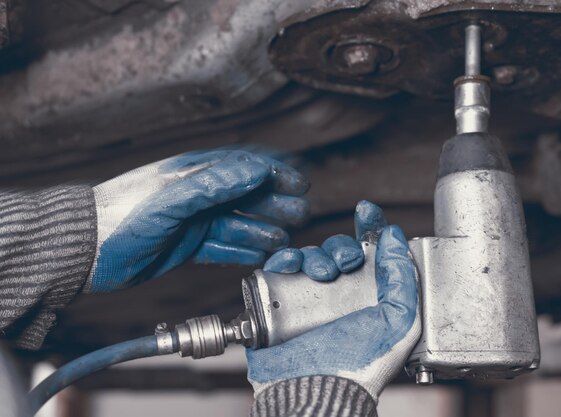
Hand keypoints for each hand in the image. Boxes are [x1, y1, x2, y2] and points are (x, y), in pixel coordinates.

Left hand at [86, 149, 308, 292]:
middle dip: (275, 202)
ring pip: (238, 222)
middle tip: (301, 212)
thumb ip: (213, 185)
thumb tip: (256, 171)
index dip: (274, 172)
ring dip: (263, 229)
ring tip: (285, 238)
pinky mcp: (187, 245)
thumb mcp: (169, 200)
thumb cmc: (120, 218)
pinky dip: (243, 250)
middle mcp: (197, 194)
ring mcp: (193, 220)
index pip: (242, 166)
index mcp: (192, 174)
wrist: (85, 252)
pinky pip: (223, 246)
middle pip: (246, 195)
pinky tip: (261, 254)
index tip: (299, 182)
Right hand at [248, 217, 420, 401]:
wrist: (317, 389)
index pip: (372, 253)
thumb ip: (403, 277)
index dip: (371, 228)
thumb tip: (394, 238)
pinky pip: (279, 269)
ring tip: (320, 272)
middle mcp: (341, 296)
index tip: (367, 211)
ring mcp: (309, 299)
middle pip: (339, 251)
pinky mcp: (280, 303)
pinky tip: (291, 263)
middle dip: (342, 248)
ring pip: (310, 256)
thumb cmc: (360, 366)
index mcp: (371, 298)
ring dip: (316, 253)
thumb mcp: (400, 322)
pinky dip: (284, 258)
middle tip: (345, 263)